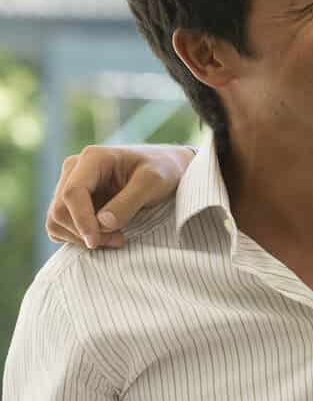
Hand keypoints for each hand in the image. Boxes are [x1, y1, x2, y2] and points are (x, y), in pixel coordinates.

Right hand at [46, 144, 193, 248]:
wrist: (168, 170)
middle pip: (60, 210)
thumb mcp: (154, 182)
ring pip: (56, 221)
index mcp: (92, 158)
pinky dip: (78, 238)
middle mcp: (75, 170)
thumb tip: (102, 223)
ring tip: (116, 240)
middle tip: (119, 241)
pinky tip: (107, 237)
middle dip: (84, 232)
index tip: (95, 242)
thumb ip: (129, 201)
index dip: (81, 220)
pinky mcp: (72, 202)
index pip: (72, 193)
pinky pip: (61, 227)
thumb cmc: (163, 171)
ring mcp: (70, 185)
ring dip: (80, 238)